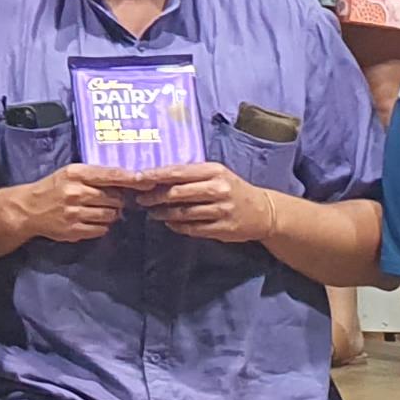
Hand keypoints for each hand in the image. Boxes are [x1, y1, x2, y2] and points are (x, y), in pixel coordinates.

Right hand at [11, 165, 133, 245]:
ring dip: (111, 214)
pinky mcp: (74, 230)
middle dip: (118, 200)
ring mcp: (74, 213)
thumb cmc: (53, 188)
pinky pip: (101, 230)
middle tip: (112, 200)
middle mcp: (76, 192)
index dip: (129, 178)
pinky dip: (102, 226)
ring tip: (101, 210)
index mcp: (75, 174)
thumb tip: (126, 181)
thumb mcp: (70, 174)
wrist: (28, 209)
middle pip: (114, 198)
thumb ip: (94, 176)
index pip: (109, 175)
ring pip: (110, 215)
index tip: (144, 181)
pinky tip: (93, 221)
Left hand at [139, 160, 283, 249]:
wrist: (263, 211)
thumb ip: (190, 175)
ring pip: (182, 213)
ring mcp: (221, 210)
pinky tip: (169, 223)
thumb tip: (156, 178)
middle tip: (140, 200)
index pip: (178, 172)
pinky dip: (177, 226)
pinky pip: (192, 228)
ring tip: (153, 213)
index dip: (155, 176)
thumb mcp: (215, 175)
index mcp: (214, 171)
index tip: (137, 179)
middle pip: (177, 193)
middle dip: (154, 197)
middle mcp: (218, 189)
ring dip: (163, 214)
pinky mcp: (222, 228)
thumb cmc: (232, 189)